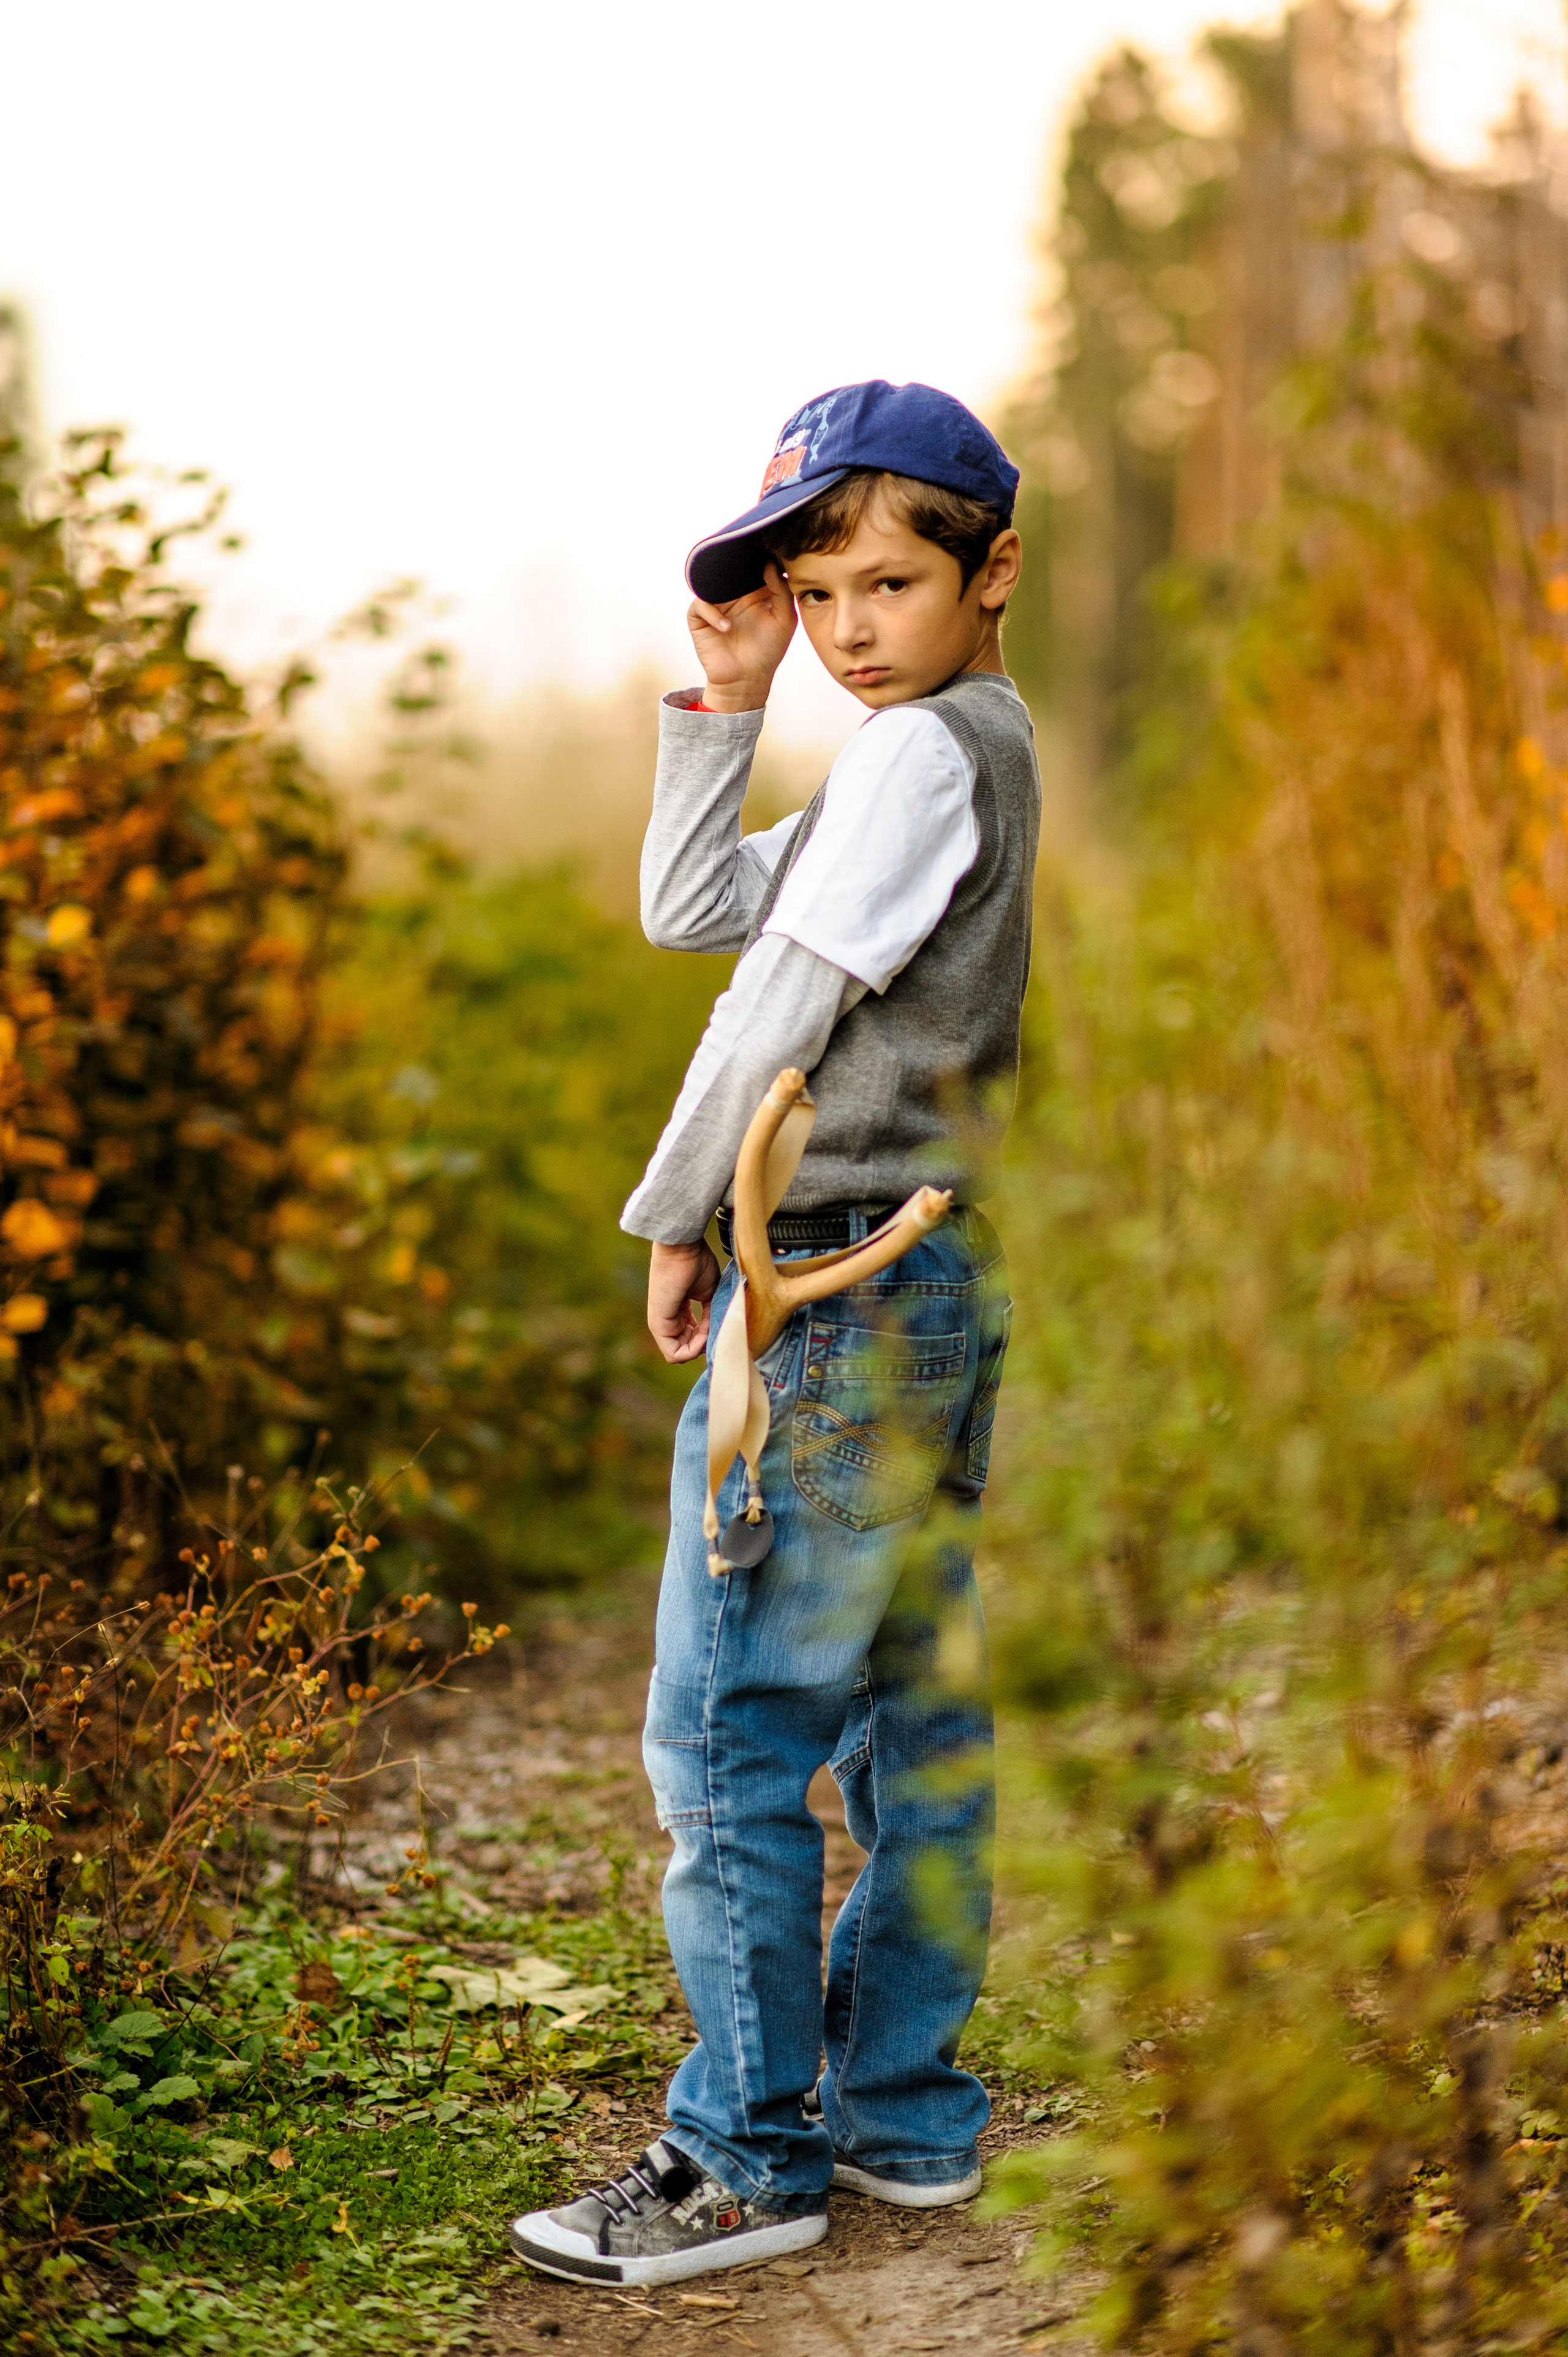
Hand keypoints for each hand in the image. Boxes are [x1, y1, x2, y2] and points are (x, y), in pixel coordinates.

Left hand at [647, 1238, 721, 1363]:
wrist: (682, 1247)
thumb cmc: (696, 1263)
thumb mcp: (710, 1293)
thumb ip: (712, 1315)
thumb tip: (717, 1334)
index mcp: (678, 1313)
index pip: (692, 1338)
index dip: (708, 1337)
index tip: (718, 1322)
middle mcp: (668, 1320)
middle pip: (687, 1349)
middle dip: (705, 1344)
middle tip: (714, 1326)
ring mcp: (661, 1324)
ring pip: (681, 1354)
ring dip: (700, 1346)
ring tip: (710, 1327)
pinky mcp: (658, 1325)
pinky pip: (674, 1353)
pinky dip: (693, 1349)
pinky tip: (703, 1334)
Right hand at [686, 562, 795, 711]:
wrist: (746, 680)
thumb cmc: (768, 651)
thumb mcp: (784, 619)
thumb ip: (782, 591)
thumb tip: (771, 564)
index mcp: (755, 591)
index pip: (755, 565)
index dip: (761, 557)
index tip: (769, 552)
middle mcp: (734, 594)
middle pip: (731, 567)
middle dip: (738, 563)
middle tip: (747, 562)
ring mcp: (716, 604)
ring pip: (712, 581)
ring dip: (722, 585)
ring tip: (735, 595)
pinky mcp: (700, 618)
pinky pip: (700, 605)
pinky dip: (712, 614)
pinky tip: (727, 629)